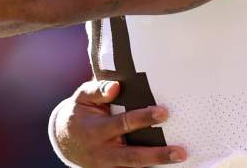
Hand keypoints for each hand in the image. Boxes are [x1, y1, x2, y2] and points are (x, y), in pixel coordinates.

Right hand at [49, 80, 185, 167]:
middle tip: (180, 151)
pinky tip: (170, 162)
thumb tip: (115, 86)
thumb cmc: (79, 114)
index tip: (163, 112)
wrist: (65, 141)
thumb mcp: (81, 99)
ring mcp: (109, 166)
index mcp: (95, 130)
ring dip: (158, 163)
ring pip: (135, 167)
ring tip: (181, 157)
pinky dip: (151, 167)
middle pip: (132, 156)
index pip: (121, 124)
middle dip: (156, 154)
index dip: (142, 118)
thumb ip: (97, 91)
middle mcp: (103, 152)